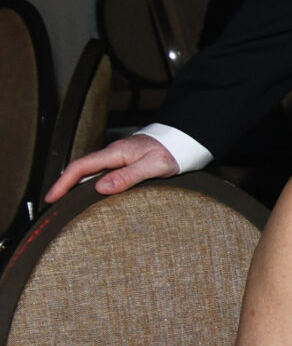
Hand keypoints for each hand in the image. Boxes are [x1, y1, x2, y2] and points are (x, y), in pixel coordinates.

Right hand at [45, 134, 178, 201]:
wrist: (186, 139)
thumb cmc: (173, 151)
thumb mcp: (153, 166)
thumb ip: (128, 176)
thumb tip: (101, 188)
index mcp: (116, 153)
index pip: (81, 167)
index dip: (63, 183)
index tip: (51, 198)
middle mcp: (114, 154)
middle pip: (82, 170)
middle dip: (65, 186)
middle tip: (56, 206)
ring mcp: (119, 157)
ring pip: (92, 172)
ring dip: (78, 186)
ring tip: (68, 203)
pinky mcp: (126, 162)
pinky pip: (103, 173)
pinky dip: (92, 184)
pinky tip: (92, 194)